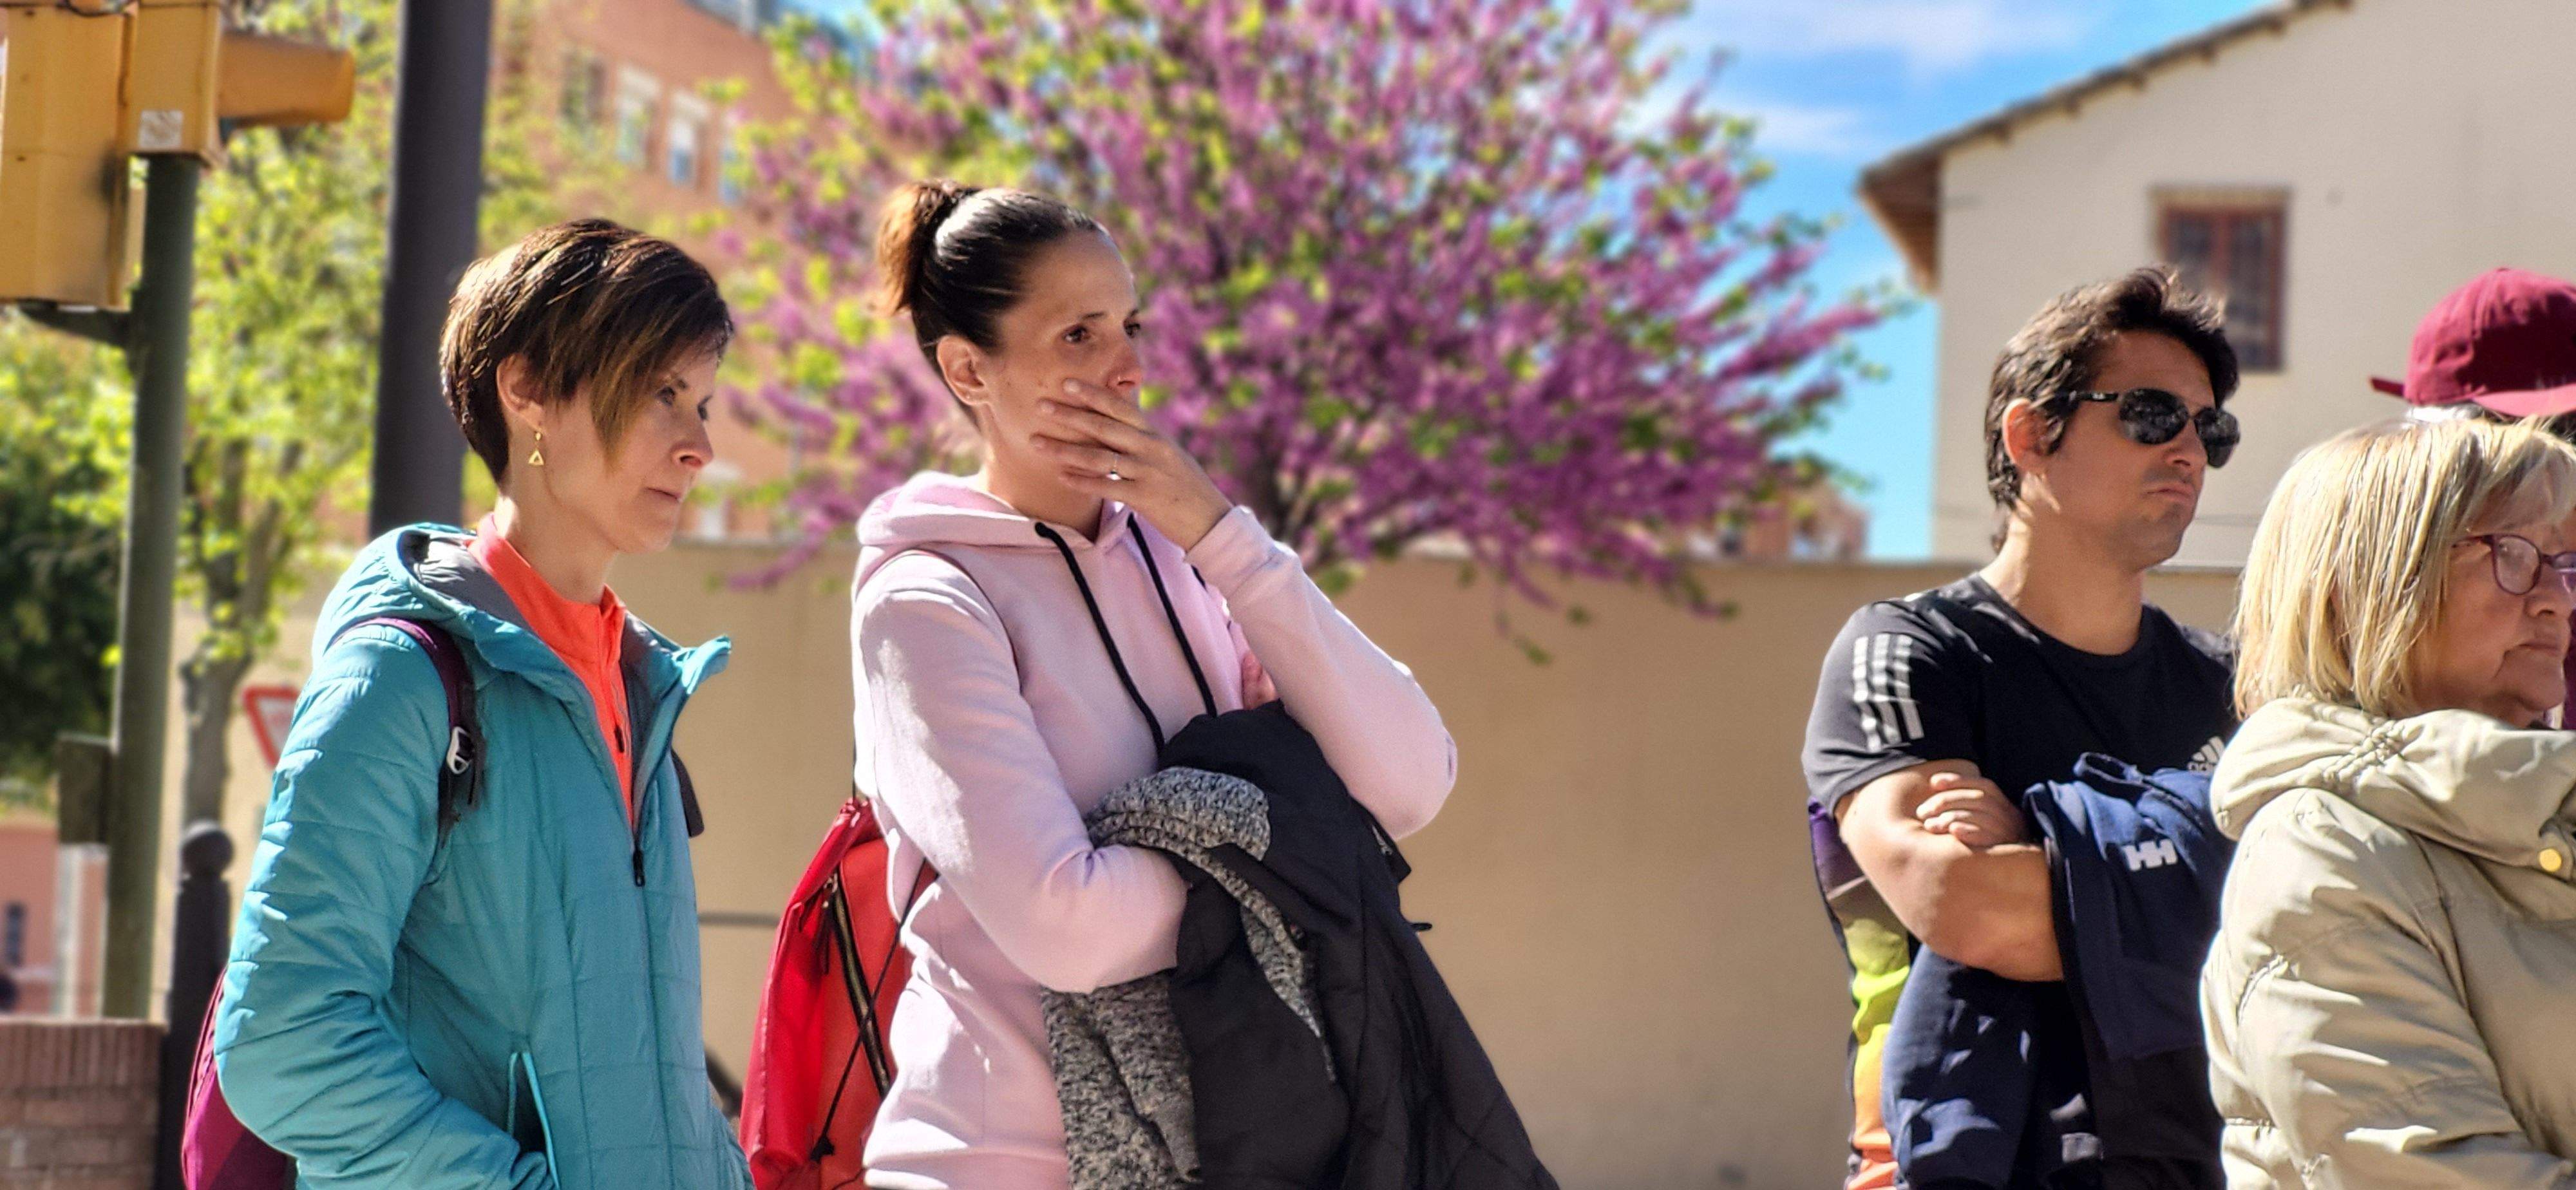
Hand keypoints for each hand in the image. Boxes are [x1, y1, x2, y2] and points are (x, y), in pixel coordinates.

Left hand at [1032, 378, 1233, 548]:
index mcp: (1155, 435)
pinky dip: (1082, 482)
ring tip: (1036, 443)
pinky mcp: (1145, 498)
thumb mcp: (1168, 455)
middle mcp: (1151, 448)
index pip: (1119, 408)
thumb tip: (1117, 424)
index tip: (1066, 383)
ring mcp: (1148, 472)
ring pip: (1099, 457)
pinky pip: (1107, 486)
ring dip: (1064, 449)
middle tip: (1040, 405)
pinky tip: (1061, 477)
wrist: (1210, 519)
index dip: (1092, 394)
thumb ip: (1143, 439)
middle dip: (1069, 415)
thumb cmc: (1185, 487)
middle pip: (1104, 427)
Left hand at [1915, 772, 2027, 848]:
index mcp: (2007, 809)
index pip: (1985, 786)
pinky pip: (1989, 838)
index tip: (1934, 782)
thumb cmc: (1989, 850)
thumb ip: (1971, 809)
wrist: (2020, 879)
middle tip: (1922, 812)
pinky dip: (1970, 831)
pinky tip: (1953, 831)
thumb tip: (1938, 791)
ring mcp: (2010, 836)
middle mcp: (2012, 819)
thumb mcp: (1986, 825)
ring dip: (1951, 817)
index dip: (1959, 781)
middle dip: (1946, 801)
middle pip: (1979, 799)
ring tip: (1930, 825)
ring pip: (1981, 816)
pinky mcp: (2006, 854)